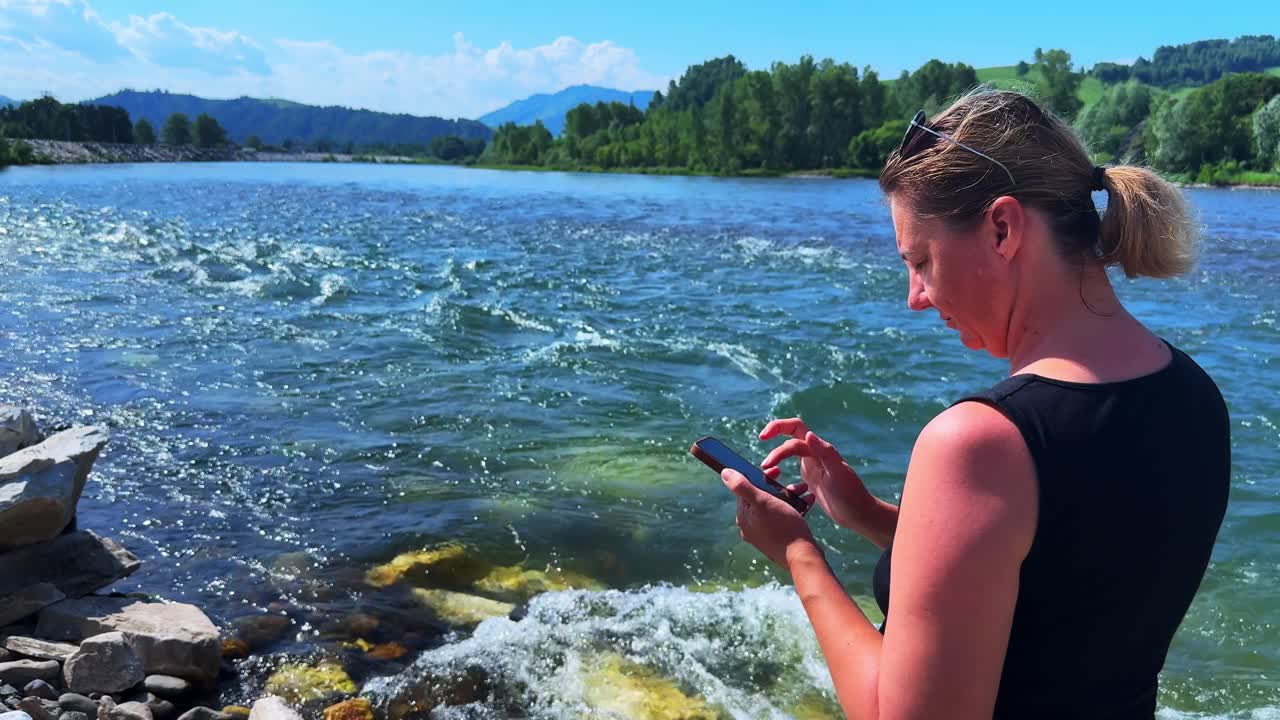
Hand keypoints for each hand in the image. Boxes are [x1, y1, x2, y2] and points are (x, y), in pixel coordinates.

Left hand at [722, 467, 817, 568]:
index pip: (746, 490)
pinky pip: (785, 517)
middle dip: (780, 487)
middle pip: (763, 497)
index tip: (775, 471)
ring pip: (777, 506)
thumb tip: (724, 472)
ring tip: (804, 490)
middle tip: (795, 483)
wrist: (802, 556)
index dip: (761, 477)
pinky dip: (796, 507)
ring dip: (791, 495)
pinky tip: (808, 501)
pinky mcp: (779, 538)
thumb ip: (742, 486)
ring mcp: (765, 533)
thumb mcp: (762, 501)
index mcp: (744, 516)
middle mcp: (751, 526)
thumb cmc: (783, 527)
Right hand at [760, 418, 874, 531]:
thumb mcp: (838, 473)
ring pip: (789, 458)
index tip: (763, 438)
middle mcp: (815, 456)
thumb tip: (808, 435)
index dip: (777, 427)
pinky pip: (792, 477)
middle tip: (765, 466)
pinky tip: (783, 494)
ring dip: (776, 464)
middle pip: (789, 442)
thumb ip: (825, 453)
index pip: (795, 429)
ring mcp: (813, 468)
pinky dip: (784, 483)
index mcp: (819, 450)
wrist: (859, 514)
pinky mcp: (812, 482)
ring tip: (768, 478)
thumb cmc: (851, 494)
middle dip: (774, 451)